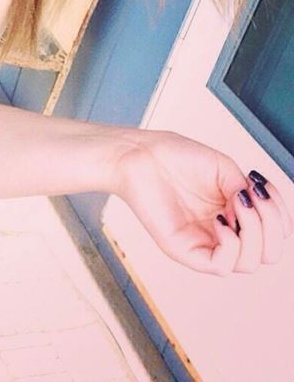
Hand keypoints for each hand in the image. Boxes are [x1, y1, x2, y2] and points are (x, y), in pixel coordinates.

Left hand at [111, 128, 293, 274]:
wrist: (141, 154)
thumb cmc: (176, 157)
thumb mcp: (224, 170)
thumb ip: (247, 193)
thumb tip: (258, 212)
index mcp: (234, 214)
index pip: (273, 232)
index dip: (279, 214)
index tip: (261, 184)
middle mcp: (223, 233)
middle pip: (267, 253)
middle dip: (271, 225)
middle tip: (251, 197)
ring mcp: (204, 243)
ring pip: (249, 263)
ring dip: (253, 230)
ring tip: (234, 201)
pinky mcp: (185, 251)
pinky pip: (222, 266)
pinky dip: (231, 244)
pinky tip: (221, 219)